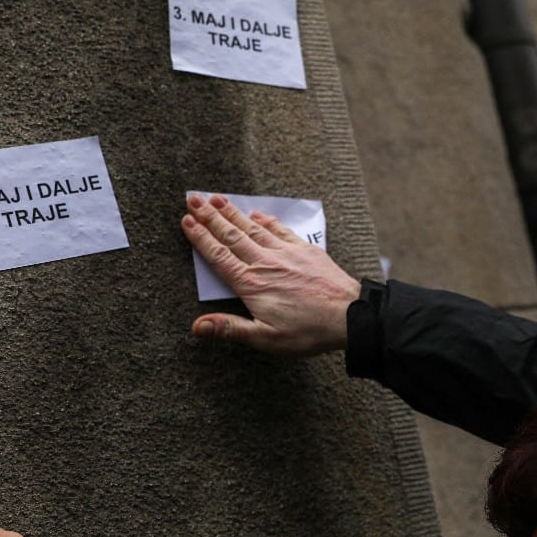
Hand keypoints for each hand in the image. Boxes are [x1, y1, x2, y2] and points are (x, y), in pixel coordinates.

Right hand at [181, 194, 360, 354]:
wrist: (350, 315)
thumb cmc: (307, 331)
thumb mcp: (265, 338)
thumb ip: (230, 329)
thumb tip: (197, 327)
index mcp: (252, 284)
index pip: (219, 256)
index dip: (201, 238)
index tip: (186, 220)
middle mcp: (265, 263)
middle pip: (232, 235)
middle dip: (210, 216)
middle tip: (193, 198)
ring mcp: (286, 253)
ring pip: (253, 228)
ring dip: (233, 213)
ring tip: (217, 198)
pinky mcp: (305, 251)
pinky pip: (281, 230)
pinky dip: (266, 220)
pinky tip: (258, 213)